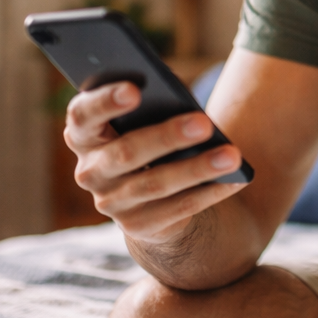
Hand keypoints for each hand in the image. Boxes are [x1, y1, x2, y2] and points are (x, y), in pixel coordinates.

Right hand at [63, 82, 245, 247]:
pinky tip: (234, 180)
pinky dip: (208, 193)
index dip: (105, 102)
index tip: (135, 90)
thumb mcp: (144, 118)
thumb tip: (183, 104)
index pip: (82, 115)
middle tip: (204, 123)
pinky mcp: (136, 227)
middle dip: (167, 137)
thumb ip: (152, 105)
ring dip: (197, 169)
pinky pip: (176, 209)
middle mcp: (89, 171)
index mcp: (83, 134)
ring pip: (155, 184)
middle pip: (126, 152)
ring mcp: (110, 203)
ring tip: (232, 155)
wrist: (149, 193)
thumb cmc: (148, 134)